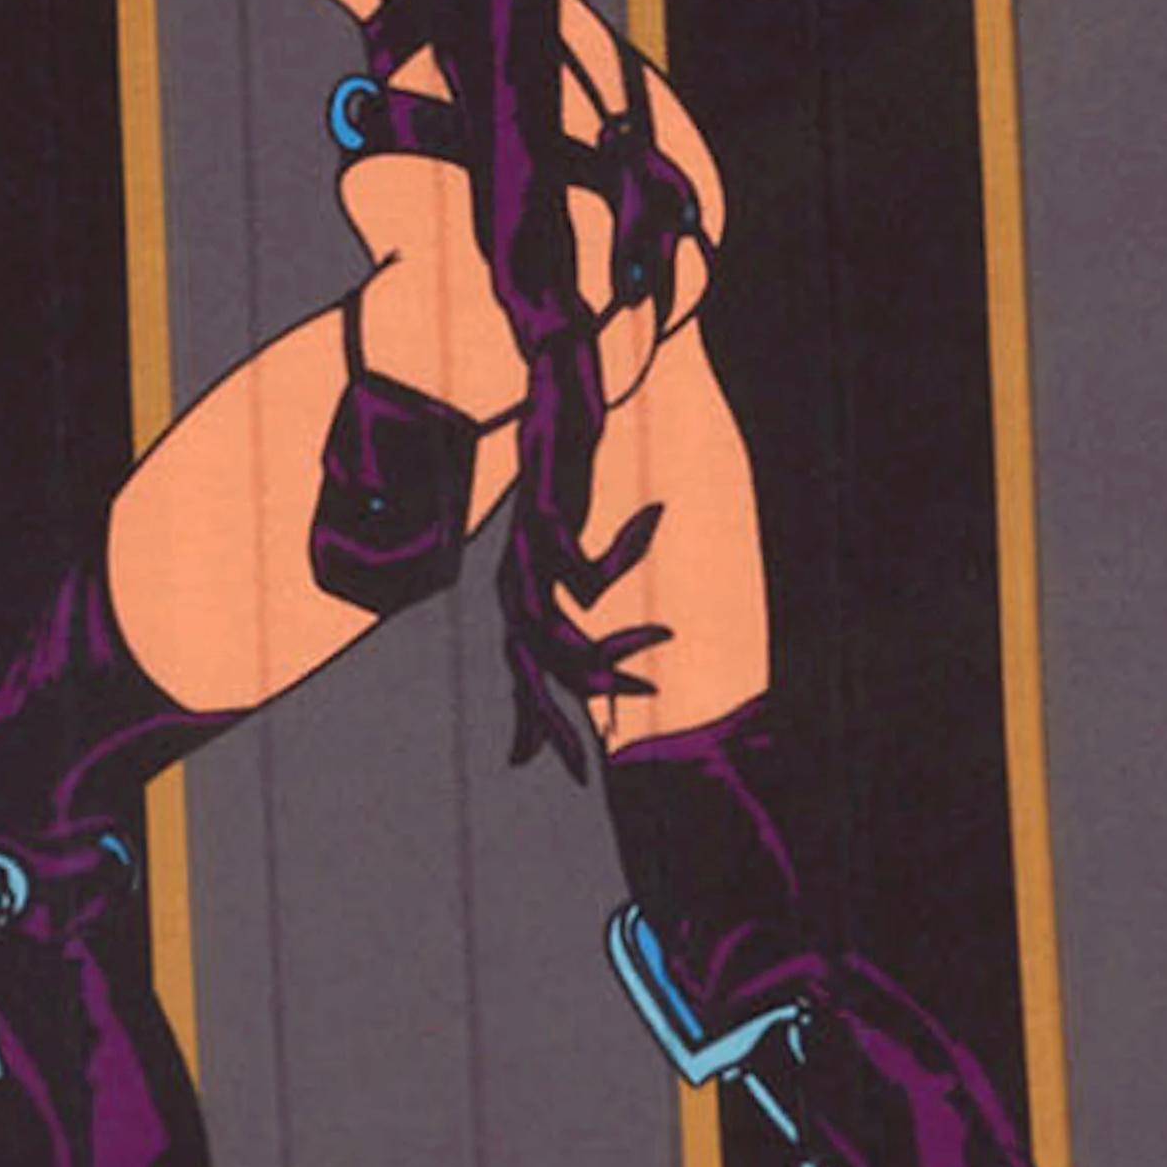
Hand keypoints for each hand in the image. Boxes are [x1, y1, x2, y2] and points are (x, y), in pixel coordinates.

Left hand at [490, 324, 668, 773]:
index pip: (520, 674)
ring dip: (611, 647)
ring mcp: (521, 554)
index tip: (553, 772)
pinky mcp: (541, 523)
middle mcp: (508, 580)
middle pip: (529, 671)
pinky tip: (656, 520)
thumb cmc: (563, 468)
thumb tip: (586, 612)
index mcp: (514, 592)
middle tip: (595, 753)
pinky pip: (588, 571)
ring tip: (657, 649)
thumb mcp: (569, 535)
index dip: (534, 722)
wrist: (551, 394)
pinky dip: (629, 553)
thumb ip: (573, 576)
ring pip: (559, 632)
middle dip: (559, 715)